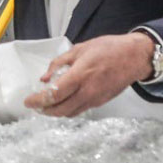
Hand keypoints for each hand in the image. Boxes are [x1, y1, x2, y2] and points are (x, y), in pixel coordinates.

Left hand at [23, 32, 155, 116]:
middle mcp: (87, 91)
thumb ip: (59, 63)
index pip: (54, 94)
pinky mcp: (101, 102)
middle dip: (44, 110)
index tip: (28, 101)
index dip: (38, 100)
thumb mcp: (80, 49)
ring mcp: (95, 99)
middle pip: (60, 110)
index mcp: (80, 75)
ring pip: (70, 113)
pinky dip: (68, 109)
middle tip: (35, 105)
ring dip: (56, 112)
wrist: (134, 57)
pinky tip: (63, 102)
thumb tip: (44, 78)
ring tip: (46, 105)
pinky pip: (80, 110)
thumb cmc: (108, 49)